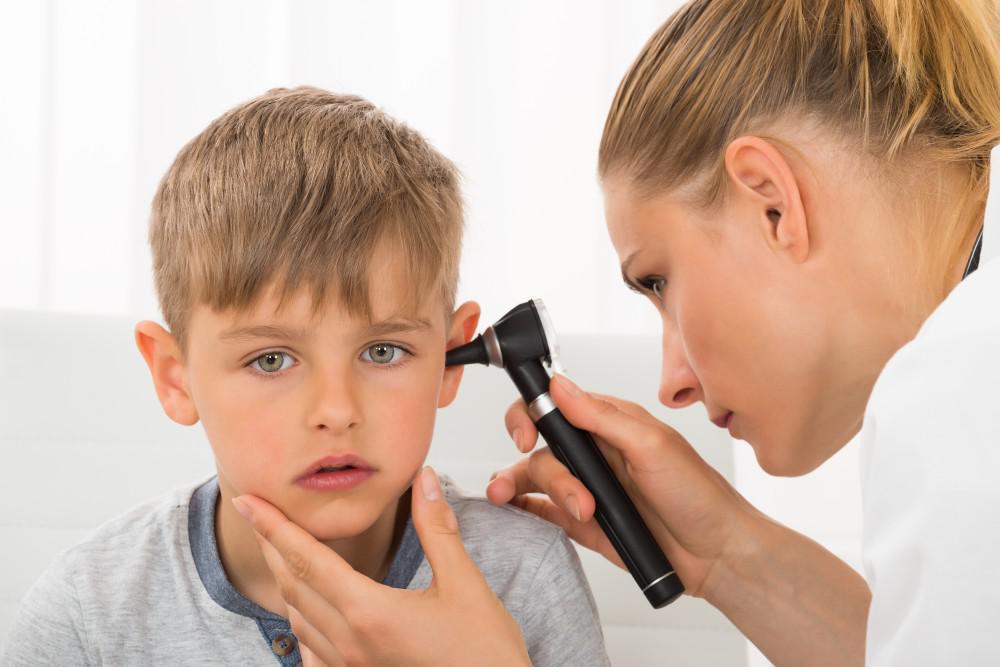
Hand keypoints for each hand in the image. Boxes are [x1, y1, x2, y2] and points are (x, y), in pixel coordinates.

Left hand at [234, 467, 529, 666]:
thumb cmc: (484, 653)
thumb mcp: (464, 584)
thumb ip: (437, 529)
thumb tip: (423, 481)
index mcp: (370, 613)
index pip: (308, 559)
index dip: (274, 526)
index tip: (249, 502)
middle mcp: (351, 644)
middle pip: (293, 585)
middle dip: (272, 545)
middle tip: (257, 513)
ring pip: (298, 618)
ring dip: (285, 580)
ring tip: (281, 551)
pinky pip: (312, 651)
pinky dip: (302, 620)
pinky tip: (308, 610)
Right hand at [487, 374, 752, 597]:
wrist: (716, 554)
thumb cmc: (698, 495)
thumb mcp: (652, 446)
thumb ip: (602, 417)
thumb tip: (559, 386)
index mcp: (608, 422)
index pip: (552, 405)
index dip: (528, 416)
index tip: (525, 436)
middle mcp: (592, 451)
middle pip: (540, 447)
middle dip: (547, 472)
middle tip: (576, 494)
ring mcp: (585, 486)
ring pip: (537, 479)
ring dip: (541, 494)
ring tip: (580, 512)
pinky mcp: (580, 520)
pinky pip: (540, 510)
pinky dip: (523, 509)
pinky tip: (517, 511)